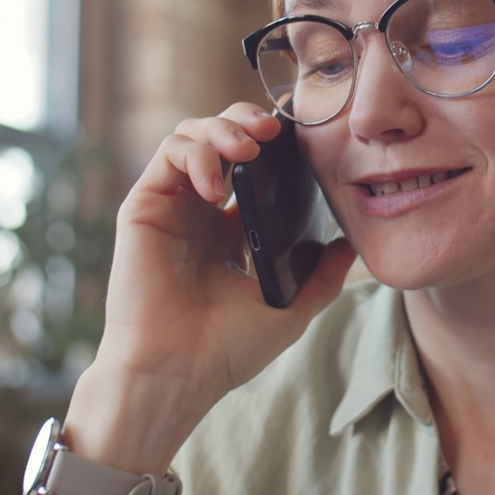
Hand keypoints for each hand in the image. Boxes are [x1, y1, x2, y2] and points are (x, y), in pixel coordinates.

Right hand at [80, 102, 355, 461]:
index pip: (251, 167)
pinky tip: (219, 186)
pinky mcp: (144, 206)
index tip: (302, 131)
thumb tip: (350, 245)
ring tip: (251, 147)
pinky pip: (169, 153)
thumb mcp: (290, 309)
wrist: (178, 372)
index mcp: (230, 231)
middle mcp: (198, 212)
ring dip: (222, 129)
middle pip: (220, 139)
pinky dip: (198, 154)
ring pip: (191, 136)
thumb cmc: (226, 350)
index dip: (273, 143)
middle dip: (247, 121)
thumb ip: (321, 277)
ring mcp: (171, 207)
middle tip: (276, 128)